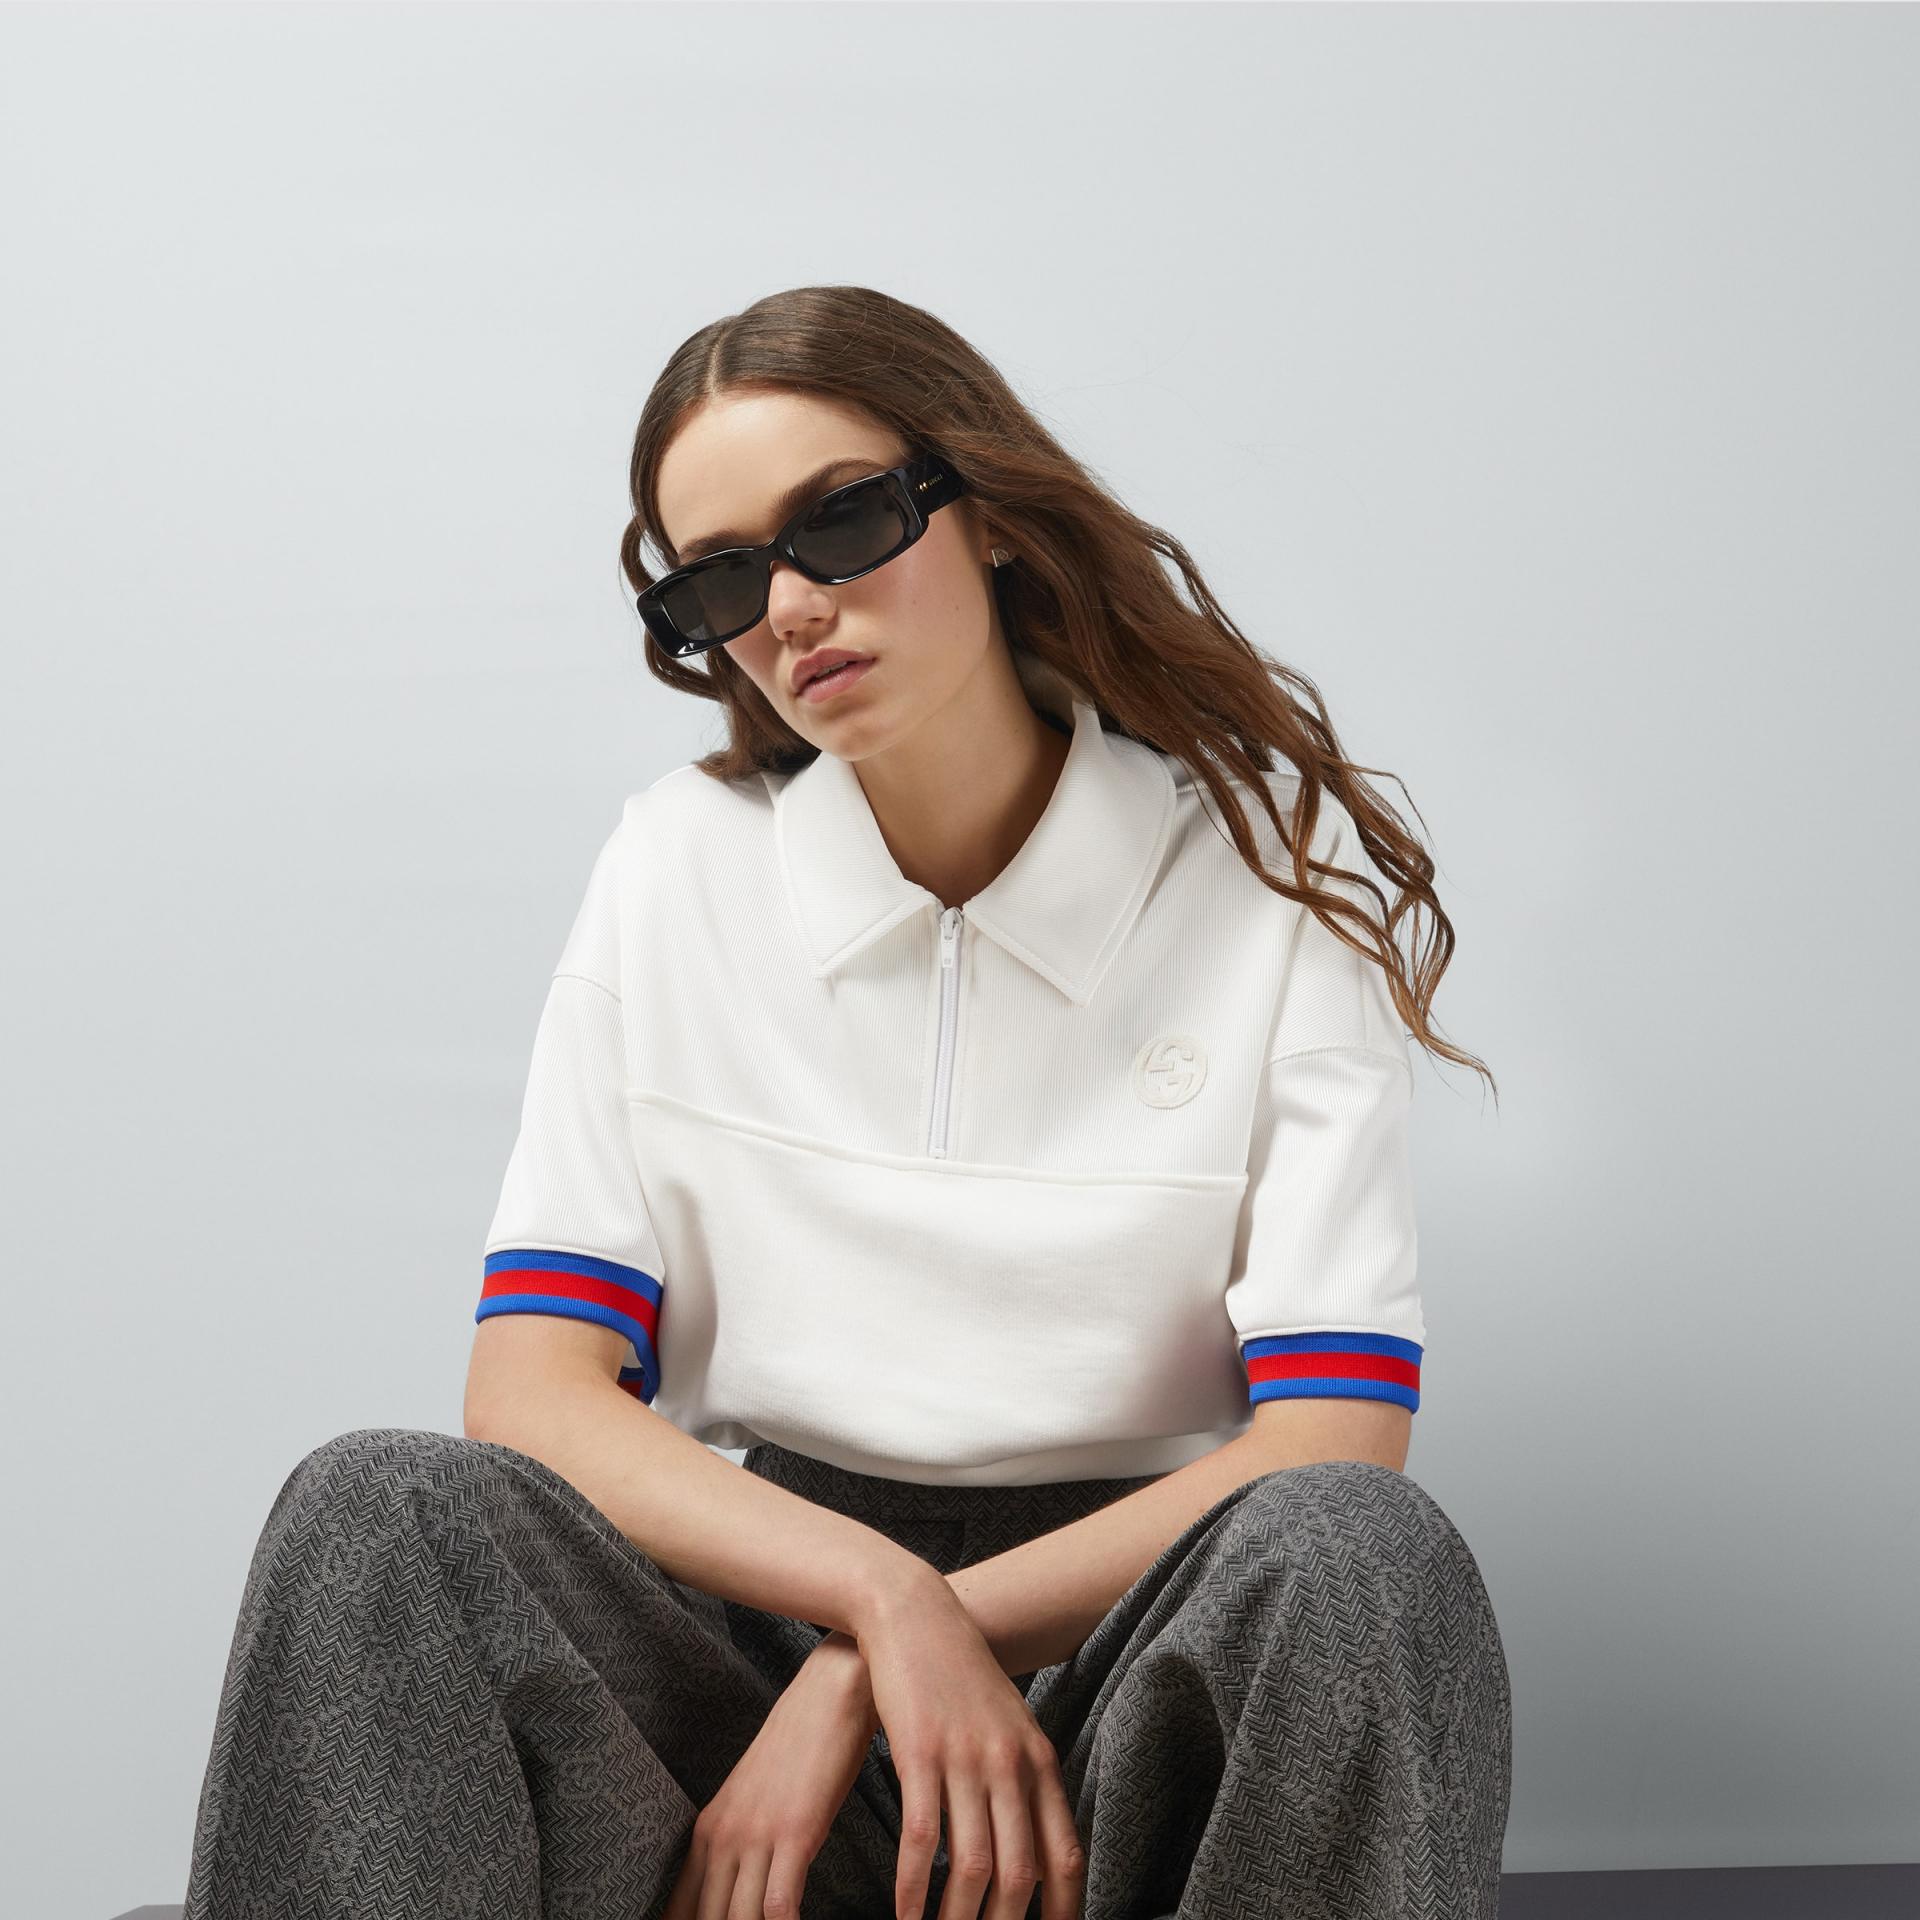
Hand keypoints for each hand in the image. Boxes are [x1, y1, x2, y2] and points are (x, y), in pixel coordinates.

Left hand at [661, 1628, 880, 1919]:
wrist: (834, 1688)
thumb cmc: (805, 1746)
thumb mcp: (762, 1800)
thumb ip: (747, 1847)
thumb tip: (741, 1893)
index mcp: (708, 1833)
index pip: (679, 1912)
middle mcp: (721, 1838)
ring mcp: (755, 1835)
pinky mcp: (794, 1832)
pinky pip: (778, 1908)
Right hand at [857, 1566, 1085, 1919]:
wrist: (917, 1615)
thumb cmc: (960, 1676)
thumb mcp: (1008, 1724)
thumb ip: (1024, 1780)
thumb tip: (1034, 1850)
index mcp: (1038, 1760)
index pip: (1064, 1856)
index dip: (1062, 1911)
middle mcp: (1010, 1764)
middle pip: (1020, 1873)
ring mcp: (967, 1758)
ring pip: (972, 1864)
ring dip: (956, 1919)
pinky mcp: (921, 1751)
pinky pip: (922, 1836)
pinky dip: (913, 1886)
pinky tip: (904, 1912)